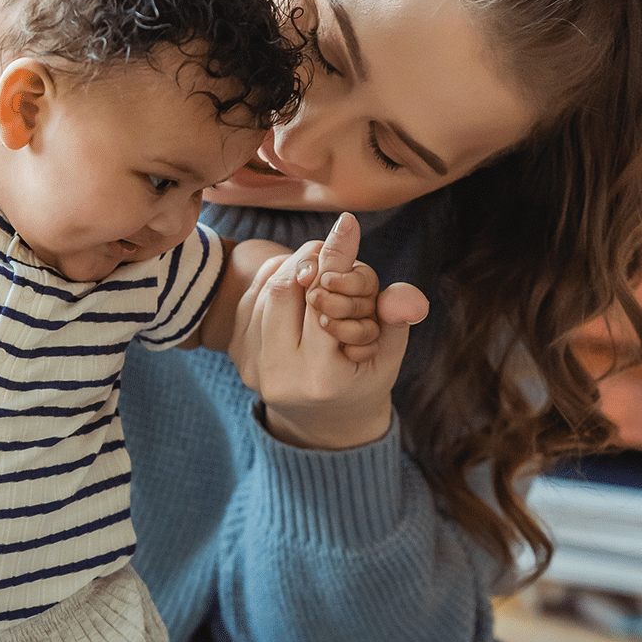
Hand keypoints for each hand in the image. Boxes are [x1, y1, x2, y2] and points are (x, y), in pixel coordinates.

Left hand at [229, 214, 427, 449]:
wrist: (322, 417)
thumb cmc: (363, 377)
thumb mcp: (389, 352)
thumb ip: (396, 320)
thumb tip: (404, 296)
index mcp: (322, 378)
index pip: (323, 302)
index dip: (335, 260)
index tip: (347, 224)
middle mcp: (279, 375)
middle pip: (285, 290)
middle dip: (311, 260)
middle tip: (331, 249)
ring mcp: (252, 366)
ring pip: (266, 290)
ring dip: (293, 268)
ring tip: (317, 268)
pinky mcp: (237, 355)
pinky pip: (250, 299)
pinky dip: (273, 279)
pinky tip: (296, 281)